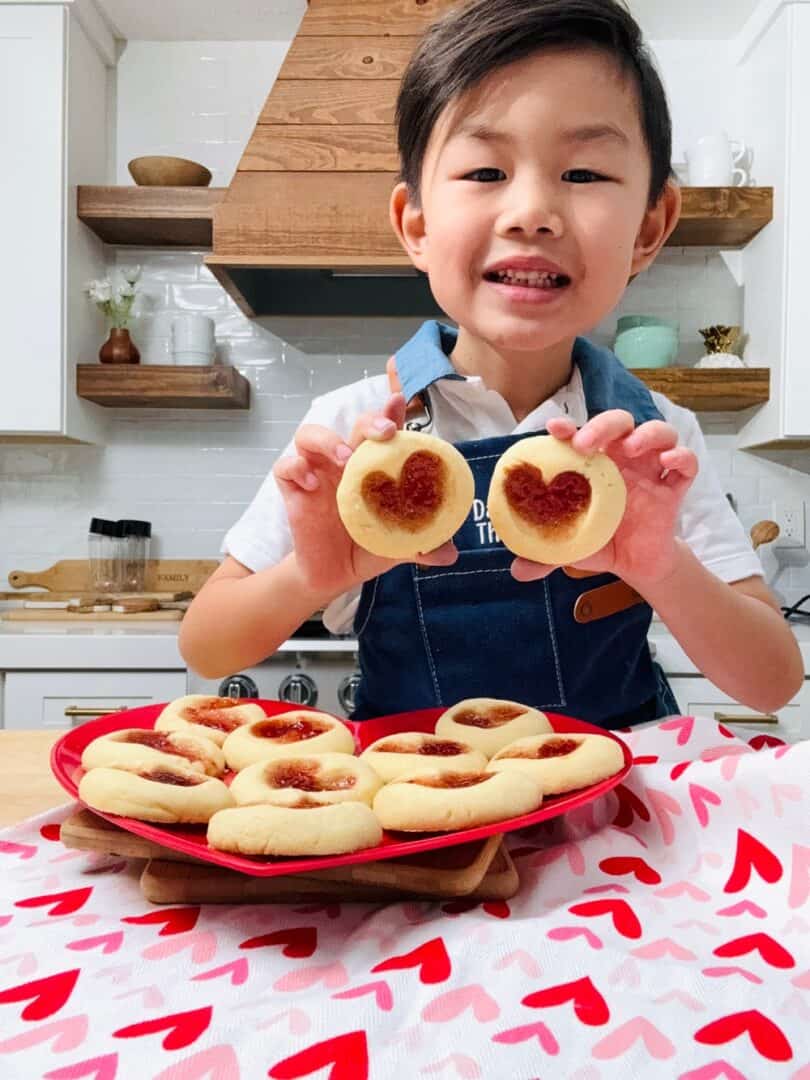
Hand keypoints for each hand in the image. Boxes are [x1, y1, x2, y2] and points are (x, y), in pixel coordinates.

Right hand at [273, 392, 457, 598]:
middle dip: (370, 420)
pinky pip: (286, 468)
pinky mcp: (295, 490)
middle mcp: (346, 461)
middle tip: (386, 432)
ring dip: (328, 440)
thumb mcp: (399, 546)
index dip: (392, 409)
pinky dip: (296, 469)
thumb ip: (423, 546)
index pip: (385, 428)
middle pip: (354, 424)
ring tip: (345, 459)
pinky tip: (313, 486)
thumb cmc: (368, 547)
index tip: (401, 398)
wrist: (335, 574)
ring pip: (310, 435)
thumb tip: (450, 555)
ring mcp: (318, 472)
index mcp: (375, 466)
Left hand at [511, 410, 697, 587]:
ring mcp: (651, 470)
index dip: (569, 426)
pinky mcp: (674, 487)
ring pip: (659, 433)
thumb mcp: (571, 547)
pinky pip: (686, 464)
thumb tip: (517, 570)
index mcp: (595, 465)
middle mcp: (623, 460)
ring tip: (631, 448)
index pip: (582, 434)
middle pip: (620, 423)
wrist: (636, 564)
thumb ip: (546, 555)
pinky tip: (668, 463)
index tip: (554, 429)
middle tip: (586, 443)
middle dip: (604, 425)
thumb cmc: (601, 542)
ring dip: (647, 434)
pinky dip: (682, 457)